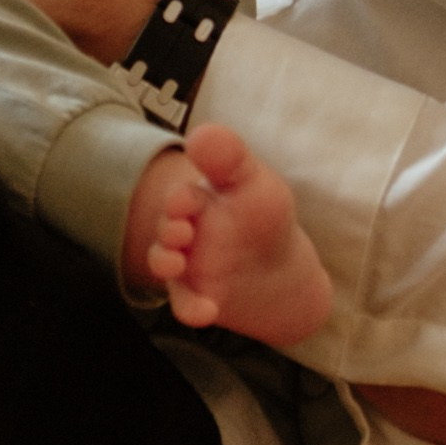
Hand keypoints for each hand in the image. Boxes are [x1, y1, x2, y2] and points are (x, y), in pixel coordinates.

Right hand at [124, 123, 331, 343]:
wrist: (281, 270)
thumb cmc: (265, 217)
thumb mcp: (255, 183)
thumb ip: (230, 158)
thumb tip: (200, 132)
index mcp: (200, 199)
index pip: (181, 195)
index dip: (179, 198)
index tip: (186, 200)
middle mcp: (186, 230)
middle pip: (165, 227)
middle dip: (167, 228)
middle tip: (181, 230)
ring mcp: (187, 265)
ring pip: (164, 263)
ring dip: (164, 262)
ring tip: (177, 263)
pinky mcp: (195, 295)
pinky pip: (184, 303)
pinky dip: (189, 308)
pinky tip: (206, 312)